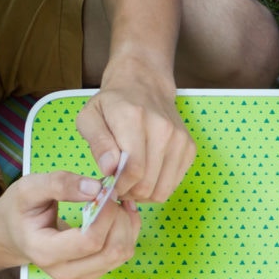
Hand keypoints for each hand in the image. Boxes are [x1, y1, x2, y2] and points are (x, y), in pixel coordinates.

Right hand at [0, 171, 141, 278]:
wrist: (12, 233)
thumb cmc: (19, 209)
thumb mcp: (29, 188)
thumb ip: (60, 184)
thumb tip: (96, 188)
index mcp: (44, 252)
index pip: (90, 241)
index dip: (106, 214)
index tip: (106, 191)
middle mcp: (64, 271)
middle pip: (112, 250)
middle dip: (119, 218)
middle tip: (112, 194)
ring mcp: (81, 276)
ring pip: (122, 254)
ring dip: (127, 224)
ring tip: (116, 202)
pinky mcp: (93, 273)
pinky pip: (123, 255)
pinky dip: (127, 232)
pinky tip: (118, 214)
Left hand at [77, 62, 195, 202]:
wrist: (144, 85)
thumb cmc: (112, 104)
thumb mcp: (89, 117)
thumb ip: (97, 143)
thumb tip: (109, 169)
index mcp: (134, 118)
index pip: (134, 169)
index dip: (120, 186)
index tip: (110, 185)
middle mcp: (162, 129)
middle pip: (148, 183)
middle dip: (130, 192)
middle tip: (119, 186)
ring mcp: (180, 139)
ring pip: (163, 189)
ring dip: (145, 194)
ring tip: (132, 182)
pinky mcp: (189, 148)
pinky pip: (174, 183)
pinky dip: (158, 186)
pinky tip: (147, 175)